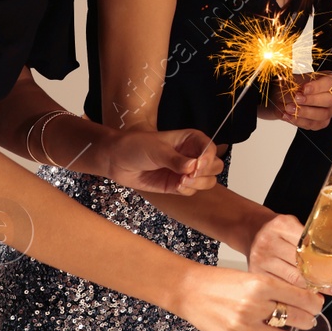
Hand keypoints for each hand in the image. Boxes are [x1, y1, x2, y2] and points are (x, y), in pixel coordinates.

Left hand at [102, 128, 223, 194]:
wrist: (116, 160)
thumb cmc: (135, 146)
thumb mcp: (157, 149)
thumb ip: (176, 160)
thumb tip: (194, 168)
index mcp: (191, 139)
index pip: (211, 149)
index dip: (208, 158)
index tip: (196, 165)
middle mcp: (192, 155)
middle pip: (215, 166)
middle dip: (205, 173)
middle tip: (189, 175)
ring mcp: (186, 171)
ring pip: (207, 181)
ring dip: (197, 184)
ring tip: (181, 181)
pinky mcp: (177, 185)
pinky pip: (192, 191)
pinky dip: (186, 190)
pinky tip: (175, 185)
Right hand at [174, 264, 324, 330]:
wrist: (188, 291)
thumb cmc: (219, 281)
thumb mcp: (251, 277)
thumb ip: (274, 289)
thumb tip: (301, 299)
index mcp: (260, 284)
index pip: (299, 296)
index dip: (313, 303)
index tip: (317, 304)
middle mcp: (254, 305)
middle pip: (294, 316)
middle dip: (308, 320)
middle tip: (312, 320)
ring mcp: (243, 325)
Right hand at [247, 212, 331, 295]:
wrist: (252, 230)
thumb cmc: (278, 229)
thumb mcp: (295, 224)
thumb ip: (312, 237)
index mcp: (282, 226)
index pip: (310, 247)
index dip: (329, 261)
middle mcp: (268, 243)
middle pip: (302, 267)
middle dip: (324, 280)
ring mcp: (260, 260)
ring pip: (292, 281)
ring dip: (313, 291)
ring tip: (329, 295)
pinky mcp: (255, 274)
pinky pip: (280, 288)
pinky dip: (296, 296)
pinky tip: (308, 300)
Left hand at [260, 72, 331, 129]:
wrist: (280, 97)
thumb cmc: (291, 86)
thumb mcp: (293, 80)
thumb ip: (298, 85)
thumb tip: (300, 93)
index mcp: (329, 80)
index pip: (330, 82)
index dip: (318, 86)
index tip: (304, 89)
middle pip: (330, 100)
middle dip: (312, 100)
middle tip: (297, 99)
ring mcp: (329, 110)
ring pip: (323, 114)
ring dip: (304, 112)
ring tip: (289, 108)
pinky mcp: (321, 122)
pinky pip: (313, 125)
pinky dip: (299, 121)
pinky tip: (288, 116)